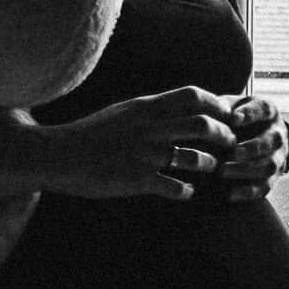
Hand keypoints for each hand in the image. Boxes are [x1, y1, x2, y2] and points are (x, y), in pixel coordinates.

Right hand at [41, 87, 239, 201]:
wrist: (59, 155)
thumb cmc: (92, 134)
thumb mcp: (125, 111)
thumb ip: (153, 110)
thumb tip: (180, 105)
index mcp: (147, 108)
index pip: (194, 96)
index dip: (218, 104)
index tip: (229, 114)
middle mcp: (150, 128)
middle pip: (203, 125)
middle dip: (224, 135)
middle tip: (230, 144)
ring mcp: (144, 154)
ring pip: (194, 158)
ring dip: (209, 164)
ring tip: (210, 167)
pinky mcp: (137, 179)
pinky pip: (174, 186)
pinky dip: (186, 191)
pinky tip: (186, 192)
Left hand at [215, 95, 288, 202]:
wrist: (256, 134)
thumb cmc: (235, 117)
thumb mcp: (230, 105)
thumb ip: (220, 107)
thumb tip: (205, 111)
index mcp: (268, 111)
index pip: (263, 109)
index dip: (251, 114)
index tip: (234, 118)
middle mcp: (277, 134)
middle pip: (272, 141)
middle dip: (252, 148)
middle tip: (232, 152)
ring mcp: (277, 157)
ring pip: (270, 166)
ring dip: (247, 170)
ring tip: (224, 172)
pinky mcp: (272, 177)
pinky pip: (265, 187)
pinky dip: (248, 192)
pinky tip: (230, 194)